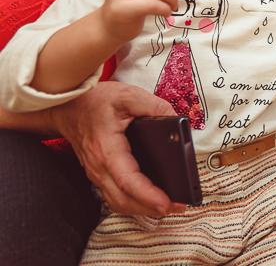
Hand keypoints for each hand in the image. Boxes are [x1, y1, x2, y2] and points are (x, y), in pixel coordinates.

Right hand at [49, 81, 180, 216]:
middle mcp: (99, 167)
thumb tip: (177, 121)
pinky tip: (150, 200)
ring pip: (118, 202)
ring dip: (142, 209)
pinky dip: (133, 202)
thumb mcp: (129, 95)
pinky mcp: (99, 174)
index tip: (167, 202)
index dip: (148, 195)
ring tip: (169, 207)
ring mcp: (96, 173)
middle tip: (179, 207)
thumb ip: (155, 106)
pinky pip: (114, 195)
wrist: (67, 106)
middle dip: (151, 208)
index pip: (127, 181)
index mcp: (106, 149)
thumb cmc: (96, 101)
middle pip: (123, 199)